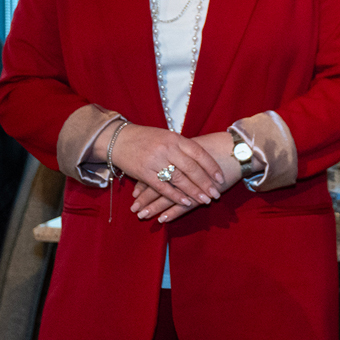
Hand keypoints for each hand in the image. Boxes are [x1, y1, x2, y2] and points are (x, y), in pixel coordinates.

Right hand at [109, 123, 224, 212]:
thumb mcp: (167, 137)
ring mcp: (155, 160)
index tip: (220, 178)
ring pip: (179, 179)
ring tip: (205, 200)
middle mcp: (167, 149)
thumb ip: (182, 147)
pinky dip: (175, 196)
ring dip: (193, 192)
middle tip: (216, 194)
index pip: (198, 153)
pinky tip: (186, 202)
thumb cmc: (146, 138)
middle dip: (205, 183)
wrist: (118, 139)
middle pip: (191, 168)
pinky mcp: (143, 172)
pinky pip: (162, 187)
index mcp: (175, 138)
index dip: (211, 167)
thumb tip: (203, 160)